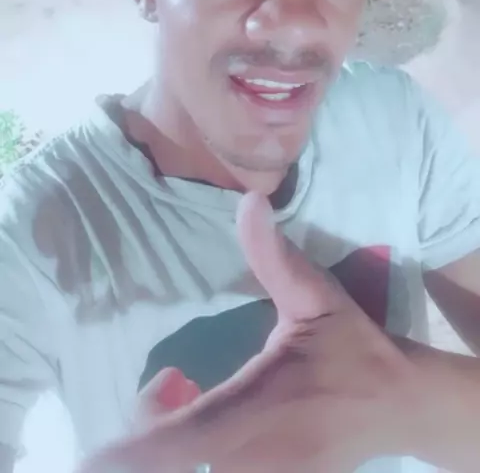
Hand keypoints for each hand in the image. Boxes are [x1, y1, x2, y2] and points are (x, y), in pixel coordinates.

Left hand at [79, 194, 438, 472]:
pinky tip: (211, 420)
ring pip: (190, 471)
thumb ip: (275, 255)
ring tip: (187, 395)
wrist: (401, 405)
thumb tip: (248, 201)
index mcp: (258, 407)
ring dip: (170, 443)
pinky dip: (195, 453)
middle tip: (172, 381)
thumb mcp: (318, 296)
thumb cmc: (354, 347)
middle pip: (170, 461)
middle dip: (147, 431)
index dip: (131, 453)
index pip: (182, 438)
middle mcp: (253, 458)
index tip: (88, 457)